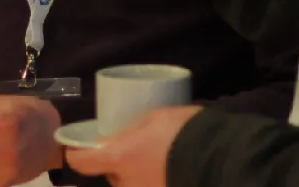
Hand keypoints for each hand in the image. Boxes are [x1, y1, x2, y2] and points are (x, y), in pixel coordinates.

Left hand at [64, 105, 203, 186]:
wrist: (220, 157)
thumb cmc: (183, 131)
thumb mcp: (154, 118)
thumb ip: (132, 131)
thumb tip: (120, 137)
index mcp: (119, 158)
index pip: (83, 162)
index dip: (77, 155)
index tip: (79, 148)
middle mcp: (127, 184)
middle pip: (112, 176)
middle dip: (118, 166)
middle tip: (133, 150)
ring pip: (133, 184)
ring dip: (139, 175)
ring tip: (157, 161)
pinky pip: (152, 185)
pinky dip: (156, 180)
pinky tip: (171, 171)